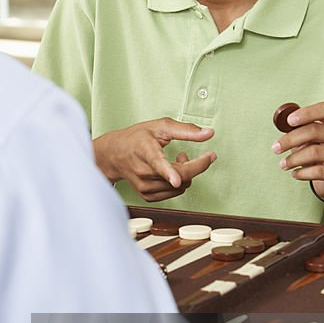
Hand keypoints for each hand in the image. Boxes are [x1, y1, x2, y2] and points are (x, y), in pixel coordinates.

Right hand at [94, 117, 215, 201]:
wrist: (114, 155)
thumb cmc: (137, 138)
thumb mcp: (160, 126)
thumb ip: (186, 130)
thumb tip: (209, 133)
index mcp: (145, 151)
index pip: (157, 163)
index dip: (169, 172)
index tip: (175, 180)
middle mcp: (143, 172)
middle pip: (179, 177)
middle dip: (196, 166)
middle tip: (201, 155)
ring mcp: (144, 186)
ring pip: (180, 186)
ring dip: (187, 173)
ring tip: (178, 160)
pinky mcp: (147, 196)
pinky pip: (175, 193)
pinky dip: (179, 182)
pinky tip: (172, 172)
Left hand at [271, 101, 323, 200]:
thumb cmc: (318, 151)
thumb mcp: (309, 138)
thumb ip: (298, 129)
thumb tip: (281, 124)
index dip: (307, 113)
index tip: (289, 121)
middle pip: (314, 131)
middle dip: (290, 140)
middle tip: (276, 148)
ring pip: (314, 153)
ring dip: (293, 159)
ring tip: (283, 164)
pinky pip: (318, 171)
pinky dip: (302, 173)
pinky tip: (295, 173)